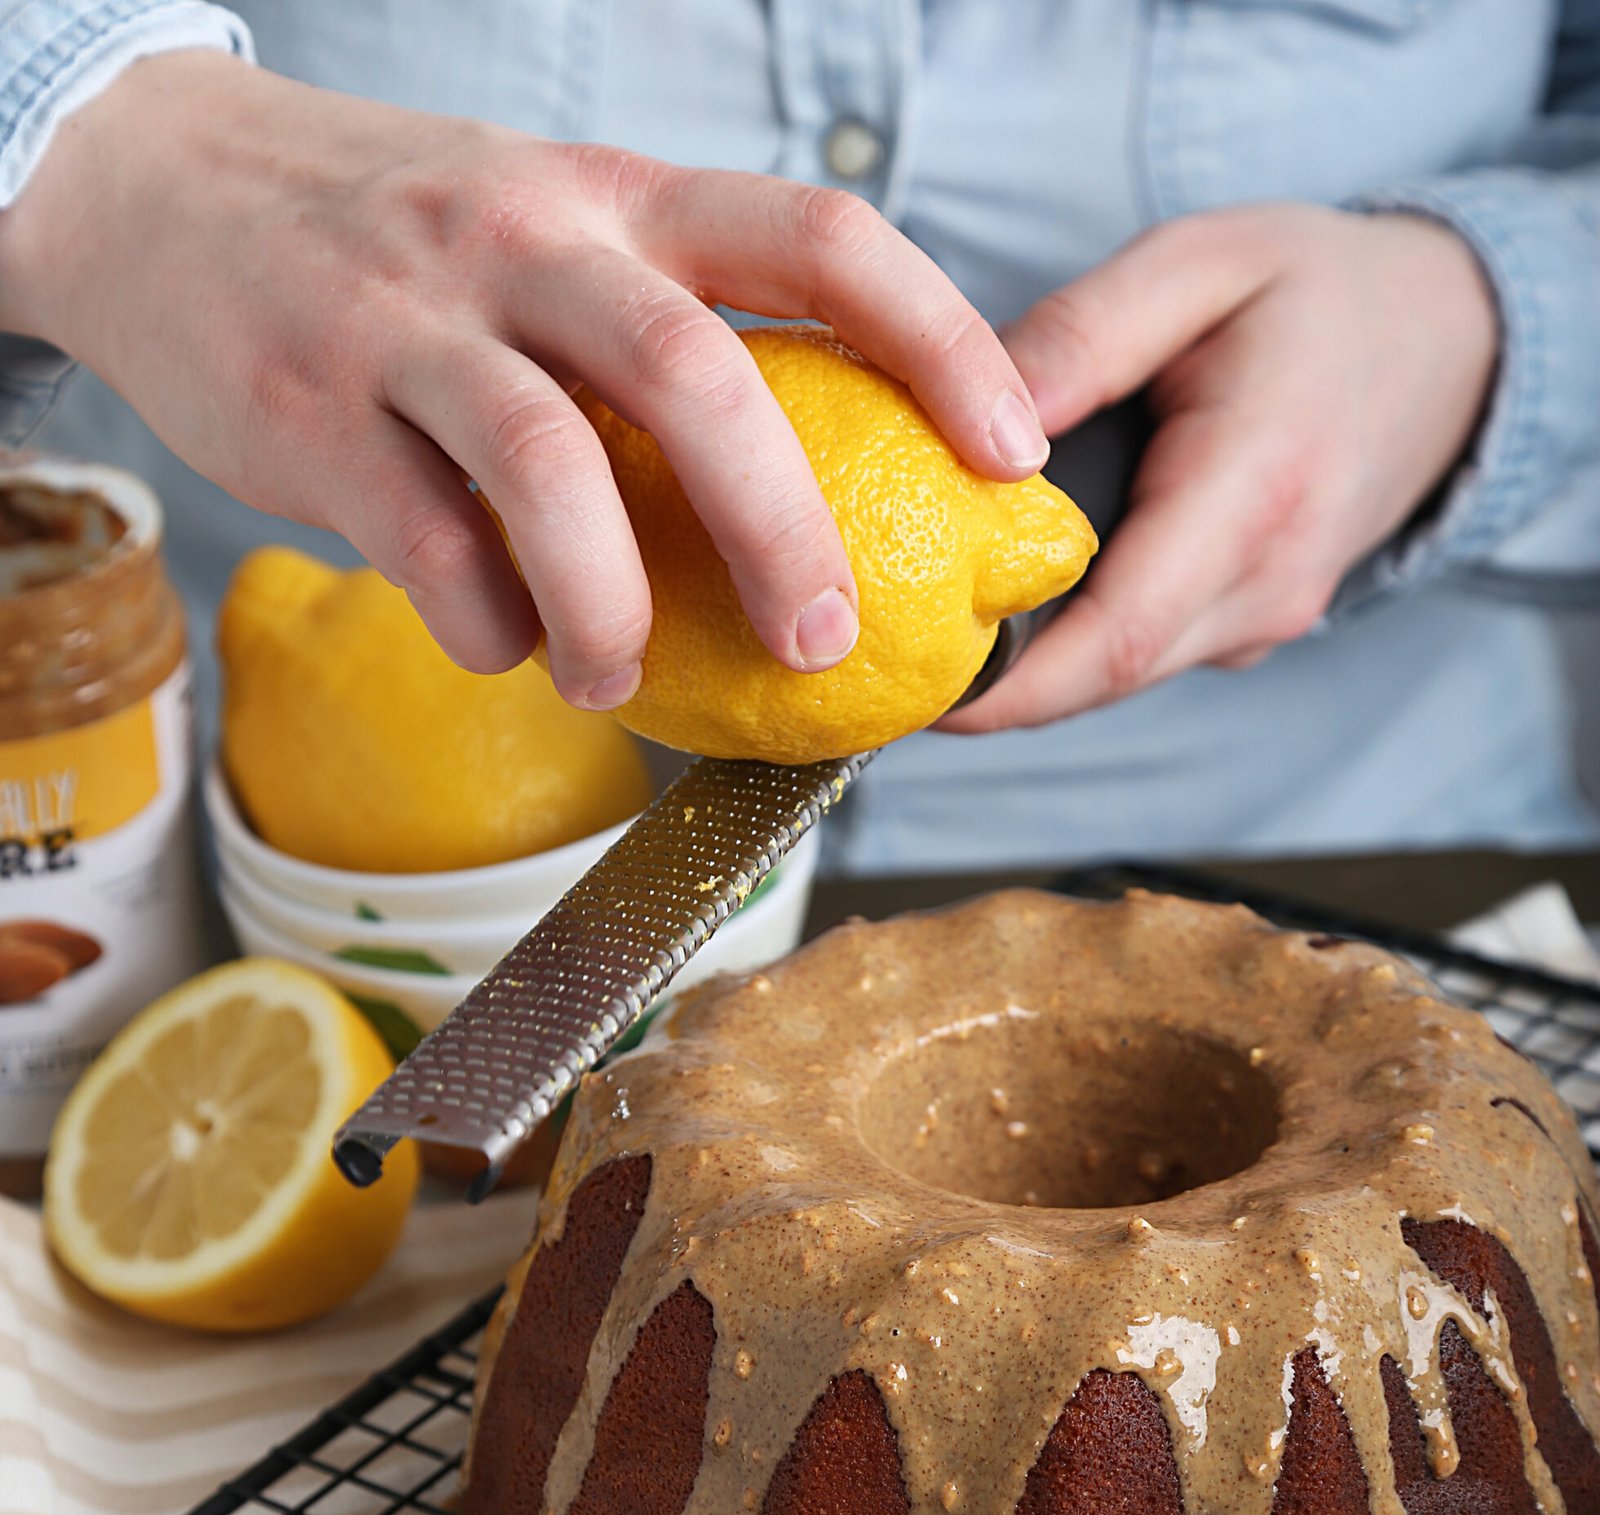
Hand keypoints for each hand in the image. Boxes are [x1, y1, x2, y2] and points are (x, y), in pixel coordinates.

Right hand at [0, 52, 1046, 704]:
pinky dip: (484, 623)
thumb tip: (816, 495)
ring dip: (611, 604)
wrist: (160, 184)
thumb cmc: (399, 242)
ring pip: (547, 466)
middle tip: (827, 637)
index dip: (936, 340)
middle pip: (692, 372)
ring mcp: (413, 321)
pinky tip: (505, 644)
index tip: (1010, 449)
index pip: (816, 239)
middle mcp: (528, 242)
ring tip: (622, 678)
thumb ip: (665, 333)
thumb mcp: (550, 233)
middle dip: (780, 524)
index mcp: (621, 201)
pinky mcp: (313, 408)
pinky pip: (424, 545)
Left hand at [943, 203, 1498, 733]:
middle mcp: (1267, 581)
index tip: (920, 693)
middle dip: (994, 687)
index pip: (1118, 634)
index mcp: (1254, 490)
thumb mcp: (1200, 264)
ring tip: (932, 629)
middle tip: (887, 662)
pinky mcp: (1254, 625)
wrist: (1450, 341)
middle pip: (1107, 675)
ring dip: (1031, 667)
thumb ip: (1085, 335)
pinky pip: (1148, 652)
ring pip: (1123, 674)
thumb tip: (970, 417)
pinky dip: (1078, 642)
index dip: (1012, 686)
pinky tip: (1017, 599)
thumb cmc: (1319, 292)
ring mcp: (1267, 616)